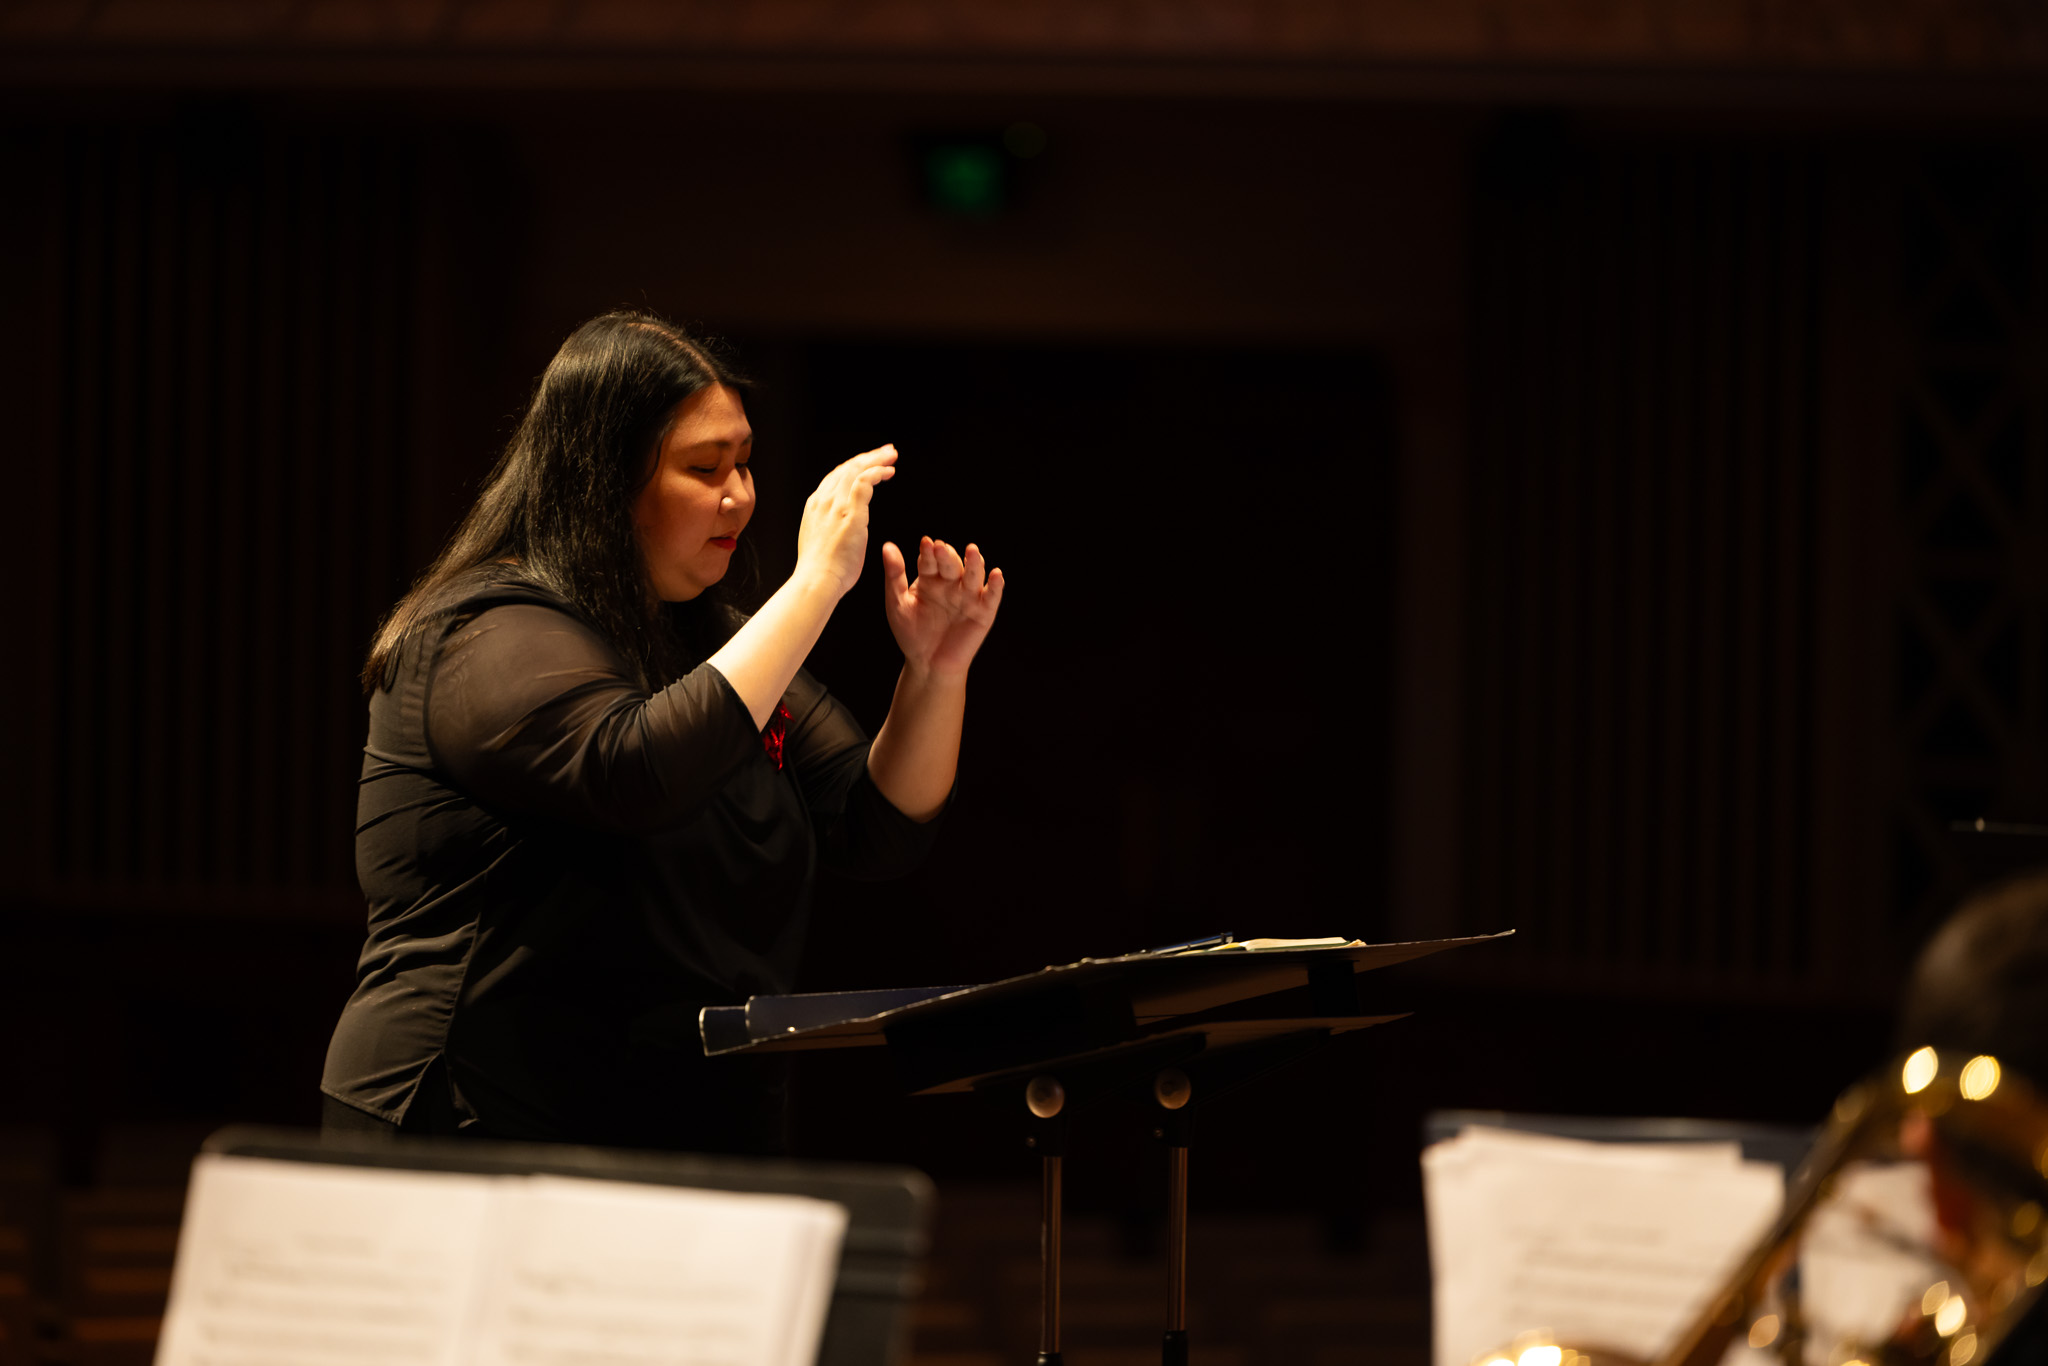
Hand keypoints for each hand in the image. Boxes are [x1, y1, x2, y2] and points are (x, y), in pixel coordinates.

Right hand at [796, 445, 896, 597]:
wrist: (816, 581)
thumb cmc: (821, 572)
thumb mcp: (819, 542)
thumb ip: (829, 529)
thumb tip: (840, 529)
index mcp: (815, 506)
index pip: (835, 477)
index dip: (854, 467)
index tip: (868, 464)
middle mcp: (823, 500)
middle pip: (846, 468)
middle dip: (867, 457)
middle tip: (886, 451)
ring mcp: (835, 504)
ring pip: (856, 470)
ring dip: (876, 459)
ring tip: (892, 455)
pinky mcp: (850, 511)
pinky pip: (865, 481)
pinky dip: (878, 472)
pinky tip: (889, 471)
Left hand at [881, 536, 1004, 678]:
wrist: (927, 664)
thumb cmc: (911, 633)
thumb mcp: (897, 603)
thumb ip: (894, 575)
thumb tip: (888, 546)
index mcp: (930, 578)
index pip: (930, 561)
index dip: (929, 552)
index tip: (926, 543)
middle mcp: (951, 583)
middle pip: (952, 565)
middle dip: (947, 556)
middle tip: (941, 548)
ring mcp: (968, 596)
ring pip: (973, 575)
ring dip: (974, 563)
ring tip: (972, 551)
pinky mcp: (984, 612)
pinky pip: (991, 597)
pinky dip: (995, 586)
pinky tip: (996, 574)